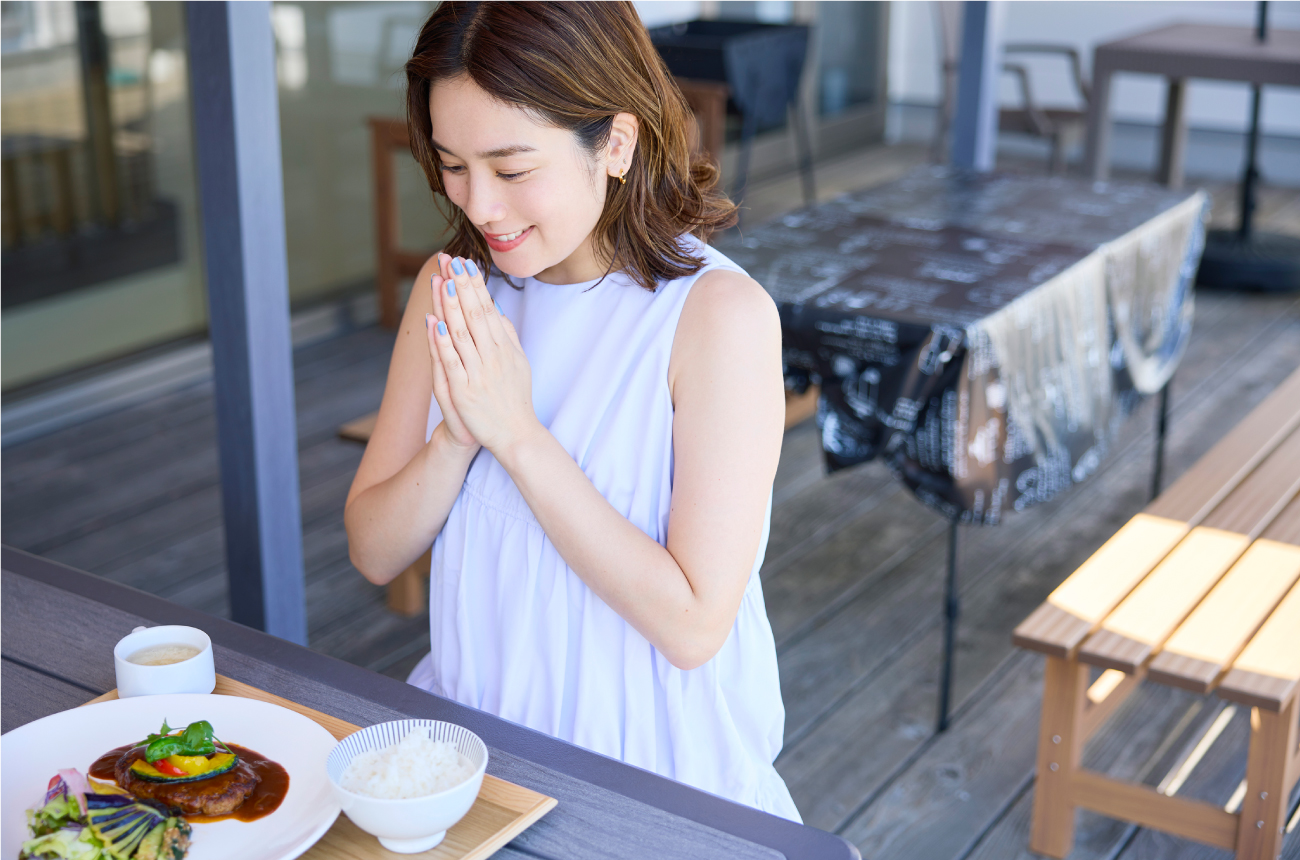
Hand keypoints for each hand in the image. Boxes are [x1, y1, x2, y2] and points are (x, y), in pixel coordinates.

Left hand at [430, 255, 538, 453]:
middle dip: (461, 285)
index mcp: (505, 347)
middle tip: (450, 260)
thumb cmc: (514, 398)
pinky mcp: (464, 392)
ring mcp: (478, 374)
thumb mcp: (518, 362)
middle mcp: (493, 357)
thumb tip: (495, 307)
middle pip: (474, 315)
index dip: (475, 285)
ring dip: (449, 306)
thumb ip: (507, 334)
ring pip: (461, 333)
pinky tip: (434, 322)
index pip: (487, 308)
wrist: (515, 435)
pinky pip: (451, 362)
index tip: (465, 263)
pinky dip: (442, 342)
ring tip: (441, 281)